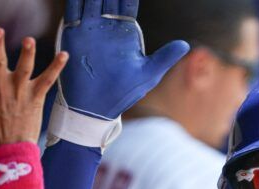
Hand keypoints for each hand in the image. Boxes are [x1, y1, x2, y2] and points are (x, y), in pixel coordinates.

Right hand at [58, 0, 188, 119]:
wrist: (97, 107)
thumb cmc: (124, 92)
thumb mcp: (148, 74)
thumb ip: (165, 57)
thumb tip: (186, 45)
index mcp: (125, 31)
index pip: (126, 2)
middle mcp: (107, 27)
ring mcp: (90, 30)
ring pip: (90, 0)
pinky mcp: (74, 36)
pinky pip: (73, 11)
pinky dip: (75, 0)